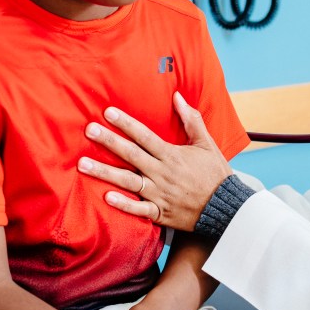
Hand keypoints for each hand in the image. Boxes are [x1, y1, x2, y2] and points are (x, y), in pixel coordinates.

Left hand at [80, 92, 232, 229]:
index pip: (144, 135)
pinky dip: (124, 204)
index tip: (108, 113)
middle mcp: (162, 173)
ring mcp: (160, 193)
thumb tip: (177, 97)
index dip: (126, 123)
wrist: (227, 207)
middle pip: (131, 154)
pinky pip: (139, 209)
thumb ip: (191, 120)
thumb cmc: (216, 173)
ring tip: (83, 164)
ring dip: (104, 172)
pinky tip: (106, 197)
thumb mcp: (207, 143)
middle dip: (109, 141)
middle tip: (89, 130)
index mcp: (172, 155)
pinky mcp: (160, 212)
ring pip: (128, 181)